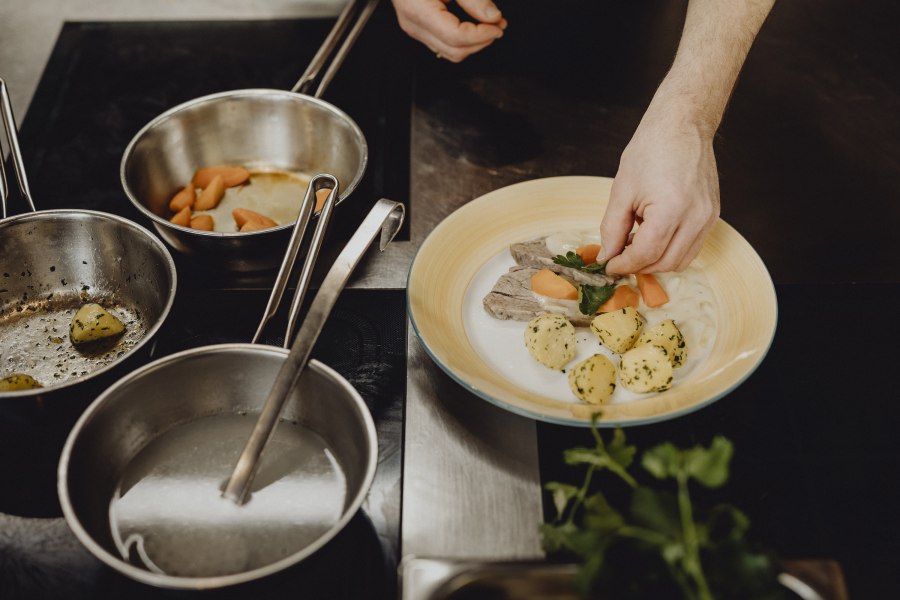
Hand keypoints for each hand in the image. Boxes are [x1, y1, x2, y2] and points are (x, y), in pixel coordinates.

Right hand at [390, 0, 506, 62]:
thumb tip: (492, 17)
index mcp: (418, 10)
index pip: (455, 37)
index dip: (481, 35)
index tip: (498, 26)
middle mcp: (414, 25)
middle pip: (454, 51)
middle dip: (481, 42)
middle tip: (498, 24)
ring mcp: (415, 29)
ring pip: (450, 52)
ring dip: (474, 43)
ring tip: (490, 25)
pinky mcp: (419, 28)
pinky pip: (444, 44)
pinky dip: (463, 39)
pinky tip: (475, 26)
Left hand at [600, 109, 720, 274]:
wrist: (681, 124)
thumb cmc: (651, 150)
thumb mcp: (622, 191)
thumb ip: (612, 228)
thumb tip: (607, 256)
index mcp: (671, 209)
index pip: (645, 254)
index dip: (623, 264)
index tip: (608, 265)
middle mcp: (696, 217)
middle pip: (664, 263)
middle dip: (638, 266)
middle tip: (618, 257)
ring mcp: (708, 217)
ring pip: (680, 260)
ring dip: (655, 261)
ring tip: (635, 244)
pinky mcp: (713, 215)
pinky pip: (692, 247)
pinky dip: (671, 250)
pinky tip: (654, 236)